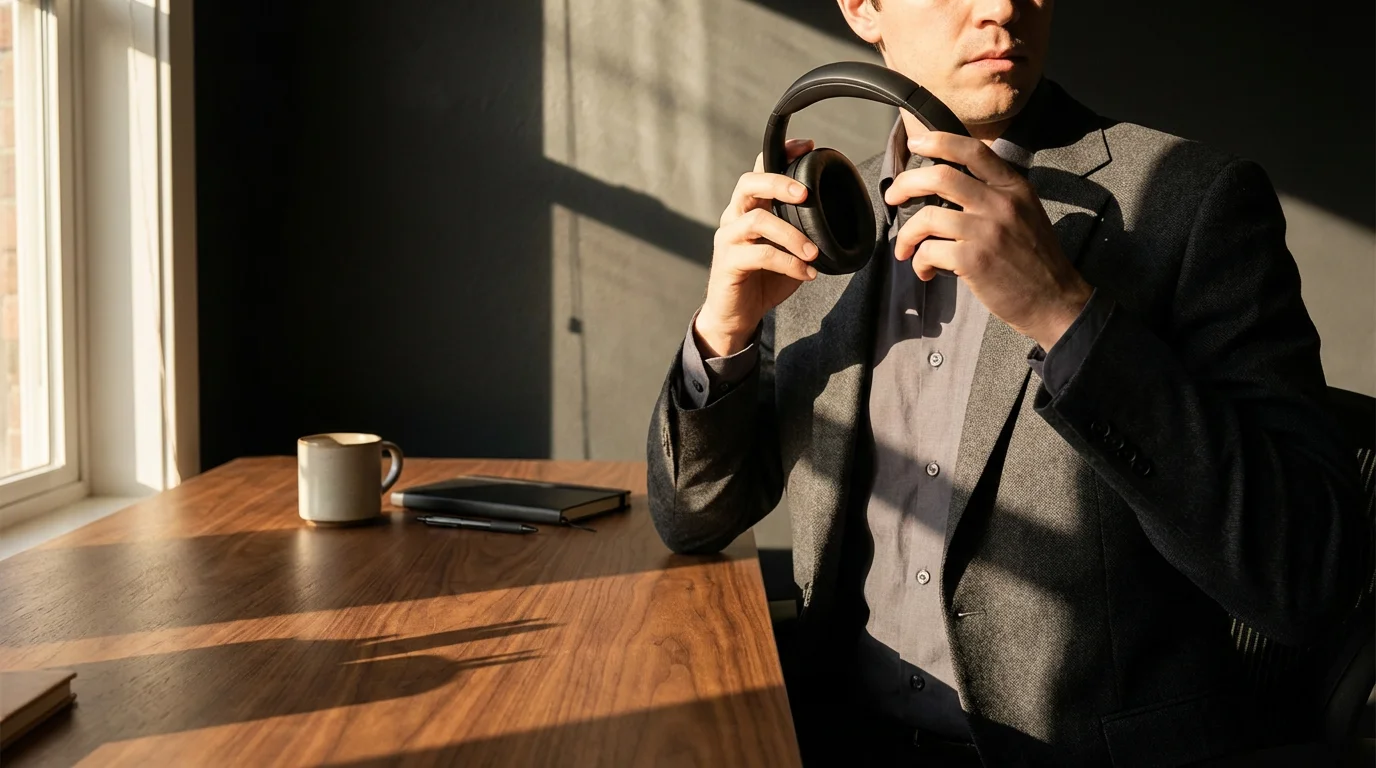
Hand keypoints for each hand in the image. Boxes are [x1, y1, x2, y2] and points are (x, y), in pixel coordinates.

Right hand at [696, 138, 819, 357]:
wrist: (737, 315)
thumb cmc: (765, 278)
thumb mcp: (788, 248)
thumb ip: (803, 229)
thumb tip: (842, 215)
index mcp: (749, 207)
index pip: (759, 169)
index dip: (780, 153)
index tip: (806, 146)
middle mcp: (734, 216)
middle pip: (749, 184)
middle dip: (779, 182)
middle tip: (805, 194)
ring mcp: (728, 238)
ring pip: (756, 220)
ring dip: (792, 234)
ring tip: (814, 252)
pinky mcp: (728, 262)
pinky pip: (760, 254)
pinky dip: (788, 262)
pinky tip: (806, 273)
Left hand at [882, 132, 1092, 349]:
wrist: (1055, 300)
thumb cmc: (1035, 259)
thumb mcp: (1025, 212)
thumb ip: (994, 193)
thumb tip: (947, 185)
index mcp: (1013, 187)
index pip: (972, 150)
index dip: (938, 140)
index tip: (915, 141)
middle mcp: (1000, 203)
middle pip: (940, 176)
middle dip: (905, 184)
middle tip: (893, 197)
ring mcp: (987, 231)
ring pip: (927, 217)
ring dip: (906, 234)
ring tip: (905, 249)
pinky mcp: (975, 259)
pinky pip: (929, 251)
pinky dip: (918, 262)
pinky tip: (925, 271)